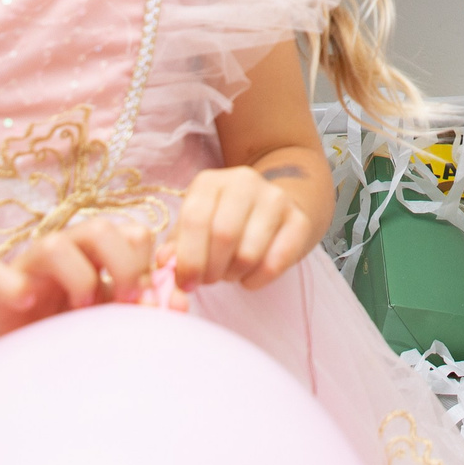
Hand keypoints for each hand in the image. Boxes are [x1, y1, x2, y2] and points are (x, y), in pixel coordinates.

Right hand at [0, 215, 155, 344]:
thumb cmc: (67, 328)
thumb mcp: (111, 318)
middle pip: (101, 229)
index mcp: (98, 254)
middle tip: (123, 303)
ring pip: (54, 244)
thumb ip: (144, 307)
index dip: (147, 264)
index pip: (135, 233)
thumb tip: (181, 303)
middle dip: (122, 266)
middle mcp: (66, 251)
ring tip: (81, 309)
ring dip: (77, 278)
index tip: (147, 301)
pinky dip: (15, 288)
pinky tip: (29, 305)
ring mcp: (28, 266)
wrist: (9, 345)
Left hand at [171, 165, 317, 290]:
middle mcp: (244, 182)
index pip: (195, 219)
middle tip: (208, 280)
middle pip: (223, 235)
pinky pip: (276, 263)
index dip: (187, 258)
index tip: (185, 283)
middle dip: (211, 270)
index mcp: (211, 181)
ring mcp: (275, 198)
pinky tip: (251, 275)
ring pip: (249, 252)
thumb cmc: (223, 222)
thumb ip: (177, 245)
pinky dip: (257, 280)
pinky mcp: (299, 220)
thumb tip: (164, 262)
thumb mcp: (196, 227)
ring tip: (230, 272)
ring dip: (234, 275)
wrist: (272, 208)